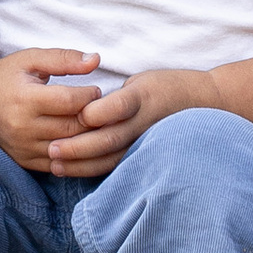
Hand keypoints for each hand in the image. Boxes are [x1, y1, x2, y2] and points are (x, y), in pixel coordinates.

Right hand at [0, 45, 112, 171]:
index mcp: (24, 99)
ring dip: (89, 139)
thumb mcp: (32, 58)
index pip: (70, 101)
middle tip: (104, 109)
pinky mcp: (23, 161)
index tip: (96, 90)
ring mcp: (22, 148)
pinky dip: (75, 156)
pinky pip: (59, 165)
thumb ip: (64, 58)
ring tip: (97, 125)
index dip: (91, 95)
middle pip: (73, 128)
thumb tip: (96, 60)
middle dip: (95, 119)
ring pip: (69, 149)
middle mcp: (22, 127)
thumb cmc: (7, 74)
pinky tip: (84, 142)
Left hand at [43, 65, 194, 176]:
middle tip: (52, 149)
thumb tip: (85, 111)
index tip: (76, 114)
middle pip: (110, 137)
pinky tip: (72, 171)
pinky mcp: (143, 154)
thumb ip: (116, 97)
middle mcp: (144, 122)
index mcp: (142, 97)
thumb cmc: (163, 88)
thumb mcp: (141, 82)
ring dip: (81, 164)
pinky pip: (116, 165)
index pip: (119, 106)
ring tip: (55, 165)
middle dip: (79, 146)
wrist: (201, 104)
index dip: (95, 112)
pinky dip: (93, 170)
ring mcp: (145, 141)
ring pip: (111, 157)